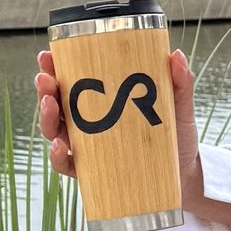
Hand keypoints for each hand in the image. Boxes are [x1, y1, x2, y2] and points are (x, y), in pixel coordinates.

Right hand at [36, 46, 203, 208]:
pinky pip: (65, 165)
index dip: (54, 67)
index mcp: (101, 100)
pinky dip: (57, 156)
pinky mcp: (91, 172)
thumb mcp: (179, 106)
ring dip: (45, 117)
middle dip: (45, 89)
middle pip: (56, 103)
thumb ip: (180, 82)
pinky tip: (60, 146)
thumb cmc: (176, 136)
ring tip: (50, 105)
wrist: (184, 175)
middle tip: (46, 79)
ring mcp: (86, 147)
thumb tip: (176, 55)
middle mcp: (87, 122)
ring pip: (54, 130)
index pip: (71, 80)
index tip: (47, 55)